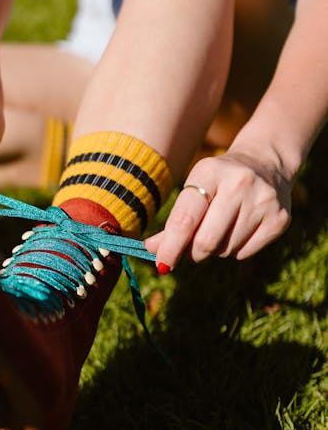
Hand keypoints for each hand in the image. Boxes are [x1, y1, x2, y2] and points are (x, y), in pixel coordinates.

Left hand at [145, 149, 292, 268]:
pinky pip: (244, 254)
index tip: (162, 264)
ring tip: (222, 227)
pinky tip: (240, 229)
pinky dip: (235, 250)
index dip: (170, 247)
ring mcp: (263, 201)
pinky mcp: (279, 219)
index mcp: (210, 171)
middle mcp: (240, 183)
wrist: (267, 164)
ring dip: (215, 249)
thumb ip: (173, 222)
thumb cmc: (219, 183)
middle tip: (192, 248)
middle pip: (205, 242)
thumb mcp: (194, 190)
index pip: (184, 220)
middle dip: (193, 252)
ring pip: (224, 250)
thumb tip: (150, 250)